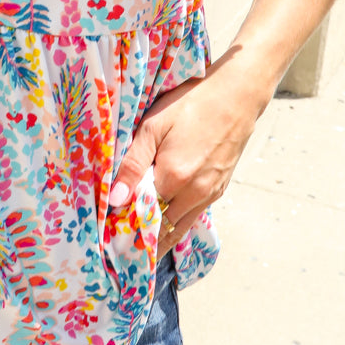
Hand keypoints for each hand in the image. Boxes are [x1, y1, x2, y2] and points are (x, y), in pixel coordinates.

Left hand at [109, 55, 264, 258]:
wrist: (237, 97)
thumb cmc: (191, 105)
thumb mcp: (154, 127)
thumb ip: (133, 165)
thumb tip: (115, 200)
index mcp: (175, 179)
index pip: (143, 216)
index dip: (125, 227)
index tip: (107, 236)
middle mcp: (195, 194)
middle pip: (162, 229)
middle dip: (140, 239)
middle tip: (117, 247)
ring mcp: (210, 195)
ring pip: (178, 228)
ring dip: (158, 238)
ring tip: (136, 245)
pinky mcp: (219, 190)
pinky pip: (192, 217)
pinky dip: (175, 225)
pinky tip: (161, 224)